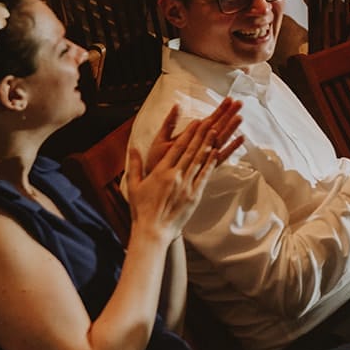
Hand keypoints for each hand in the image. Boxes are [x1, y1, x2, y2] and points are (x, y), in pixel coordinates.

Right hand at [124, 100, 243, 241]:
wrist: (153, 230)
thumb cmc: (142, 209)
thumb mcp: (134, 185)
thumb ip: (135, 165)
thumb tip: (132, 147)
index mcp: (161, 172)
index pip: (177, 148)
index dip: (188, 133)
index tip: (196, 122)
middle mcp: (175, 175)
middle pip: (190, 150)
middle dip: (201, 133)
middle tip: (211, 119)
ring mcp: (186, 185)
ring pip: (199, 160)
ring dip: (208, 144)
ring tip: (216, 130)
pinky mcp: (194, 195)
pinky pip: (204, 175)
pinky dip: (211, 162)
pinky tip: (217, 152)